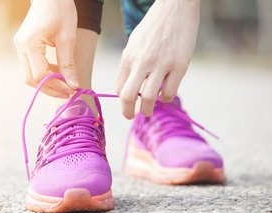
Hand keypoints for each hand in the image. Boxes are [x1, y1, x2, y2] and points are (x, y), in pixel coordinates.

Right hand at [14, 0, 78, 97]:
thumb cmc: (60, 10)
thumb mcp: (68, 37)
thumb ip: (68, 64)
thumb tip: (73, 85)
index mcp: (30, 43)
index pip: (39, 75)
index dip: (56, 86)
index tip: (71, 90)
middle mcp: (20, 47)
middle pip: (30, 79)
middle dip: (49, 89)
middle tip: (67, 92)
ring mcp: (20, 47)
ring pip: (28, 76)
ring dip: (46, 83)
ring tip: (64, 83)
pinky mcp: (23, 47)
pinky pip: (30, 67)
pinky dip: (43, 74)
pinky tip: (57, 73)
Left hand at [116, 0, 199, 118]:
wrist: (175, 6)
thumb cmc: (153, 26)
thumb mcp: (134, 43)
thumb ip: (130, 64)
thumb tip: (127, 86)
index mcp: (128, 57)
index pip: (119, 88)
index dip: (122, 100)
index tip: (128, 104)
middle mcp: (142, 62)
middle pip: (128, 97)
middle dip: (128, 112)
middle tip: (132, 116)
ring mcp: (161, 64)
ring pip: (149, 99)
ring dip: (148, 110)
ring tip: (149, 110)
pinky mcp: (179, 65)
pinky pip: (169, 92)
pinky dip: (166, 98)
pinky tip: (165, 94)